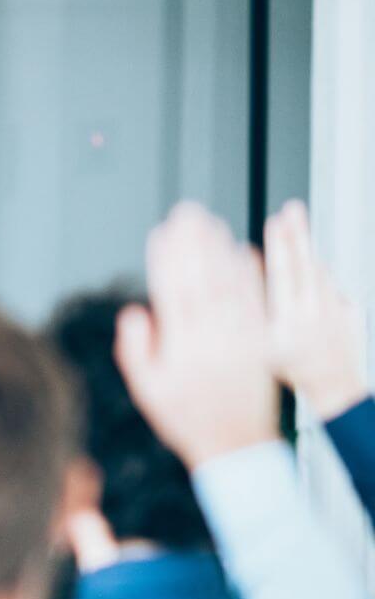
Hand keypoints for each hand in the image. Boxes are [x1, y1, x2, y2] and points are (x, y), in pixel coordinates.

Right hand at [115, 203, 277, 467]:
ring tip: (211, 222)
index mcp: (181, 348)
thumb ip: (135, 350)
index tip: (160, 232)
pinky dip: (249, 275)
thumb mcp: (146, 390)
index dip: (165, 260)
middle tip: (187, 212)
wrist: (234, 444)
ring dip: (220, 250)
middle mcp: (212, 339)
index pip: (171, 293)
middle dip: (193, 243)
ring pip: (229, 286)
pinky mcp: (261, 342)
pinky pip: (256, 302)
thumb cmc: (185, 418)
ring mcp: (239, 339)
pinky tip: (242, 252)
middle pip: (201, 280)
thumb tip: (134, 311)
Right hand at [265, 199, 366, 418]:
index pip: (283, 277)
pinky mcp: (352, 311)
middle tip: (292, 209)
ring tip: (295, 222)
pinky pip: (332, 287)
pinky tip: (308, 270)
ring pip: (320, 273)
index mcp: (289, 324)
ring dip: (306, 248)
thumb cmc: (291, 370)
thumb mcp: (260, 347)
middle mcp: (314, 314)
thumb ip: (253, 309)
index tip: (273, 223)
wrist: (335, 389)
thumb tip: (246, 272)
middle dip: (296, 235)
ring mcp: (336, 311)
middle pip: (305, 266)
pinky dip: (319, 276)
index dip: (278, 248)